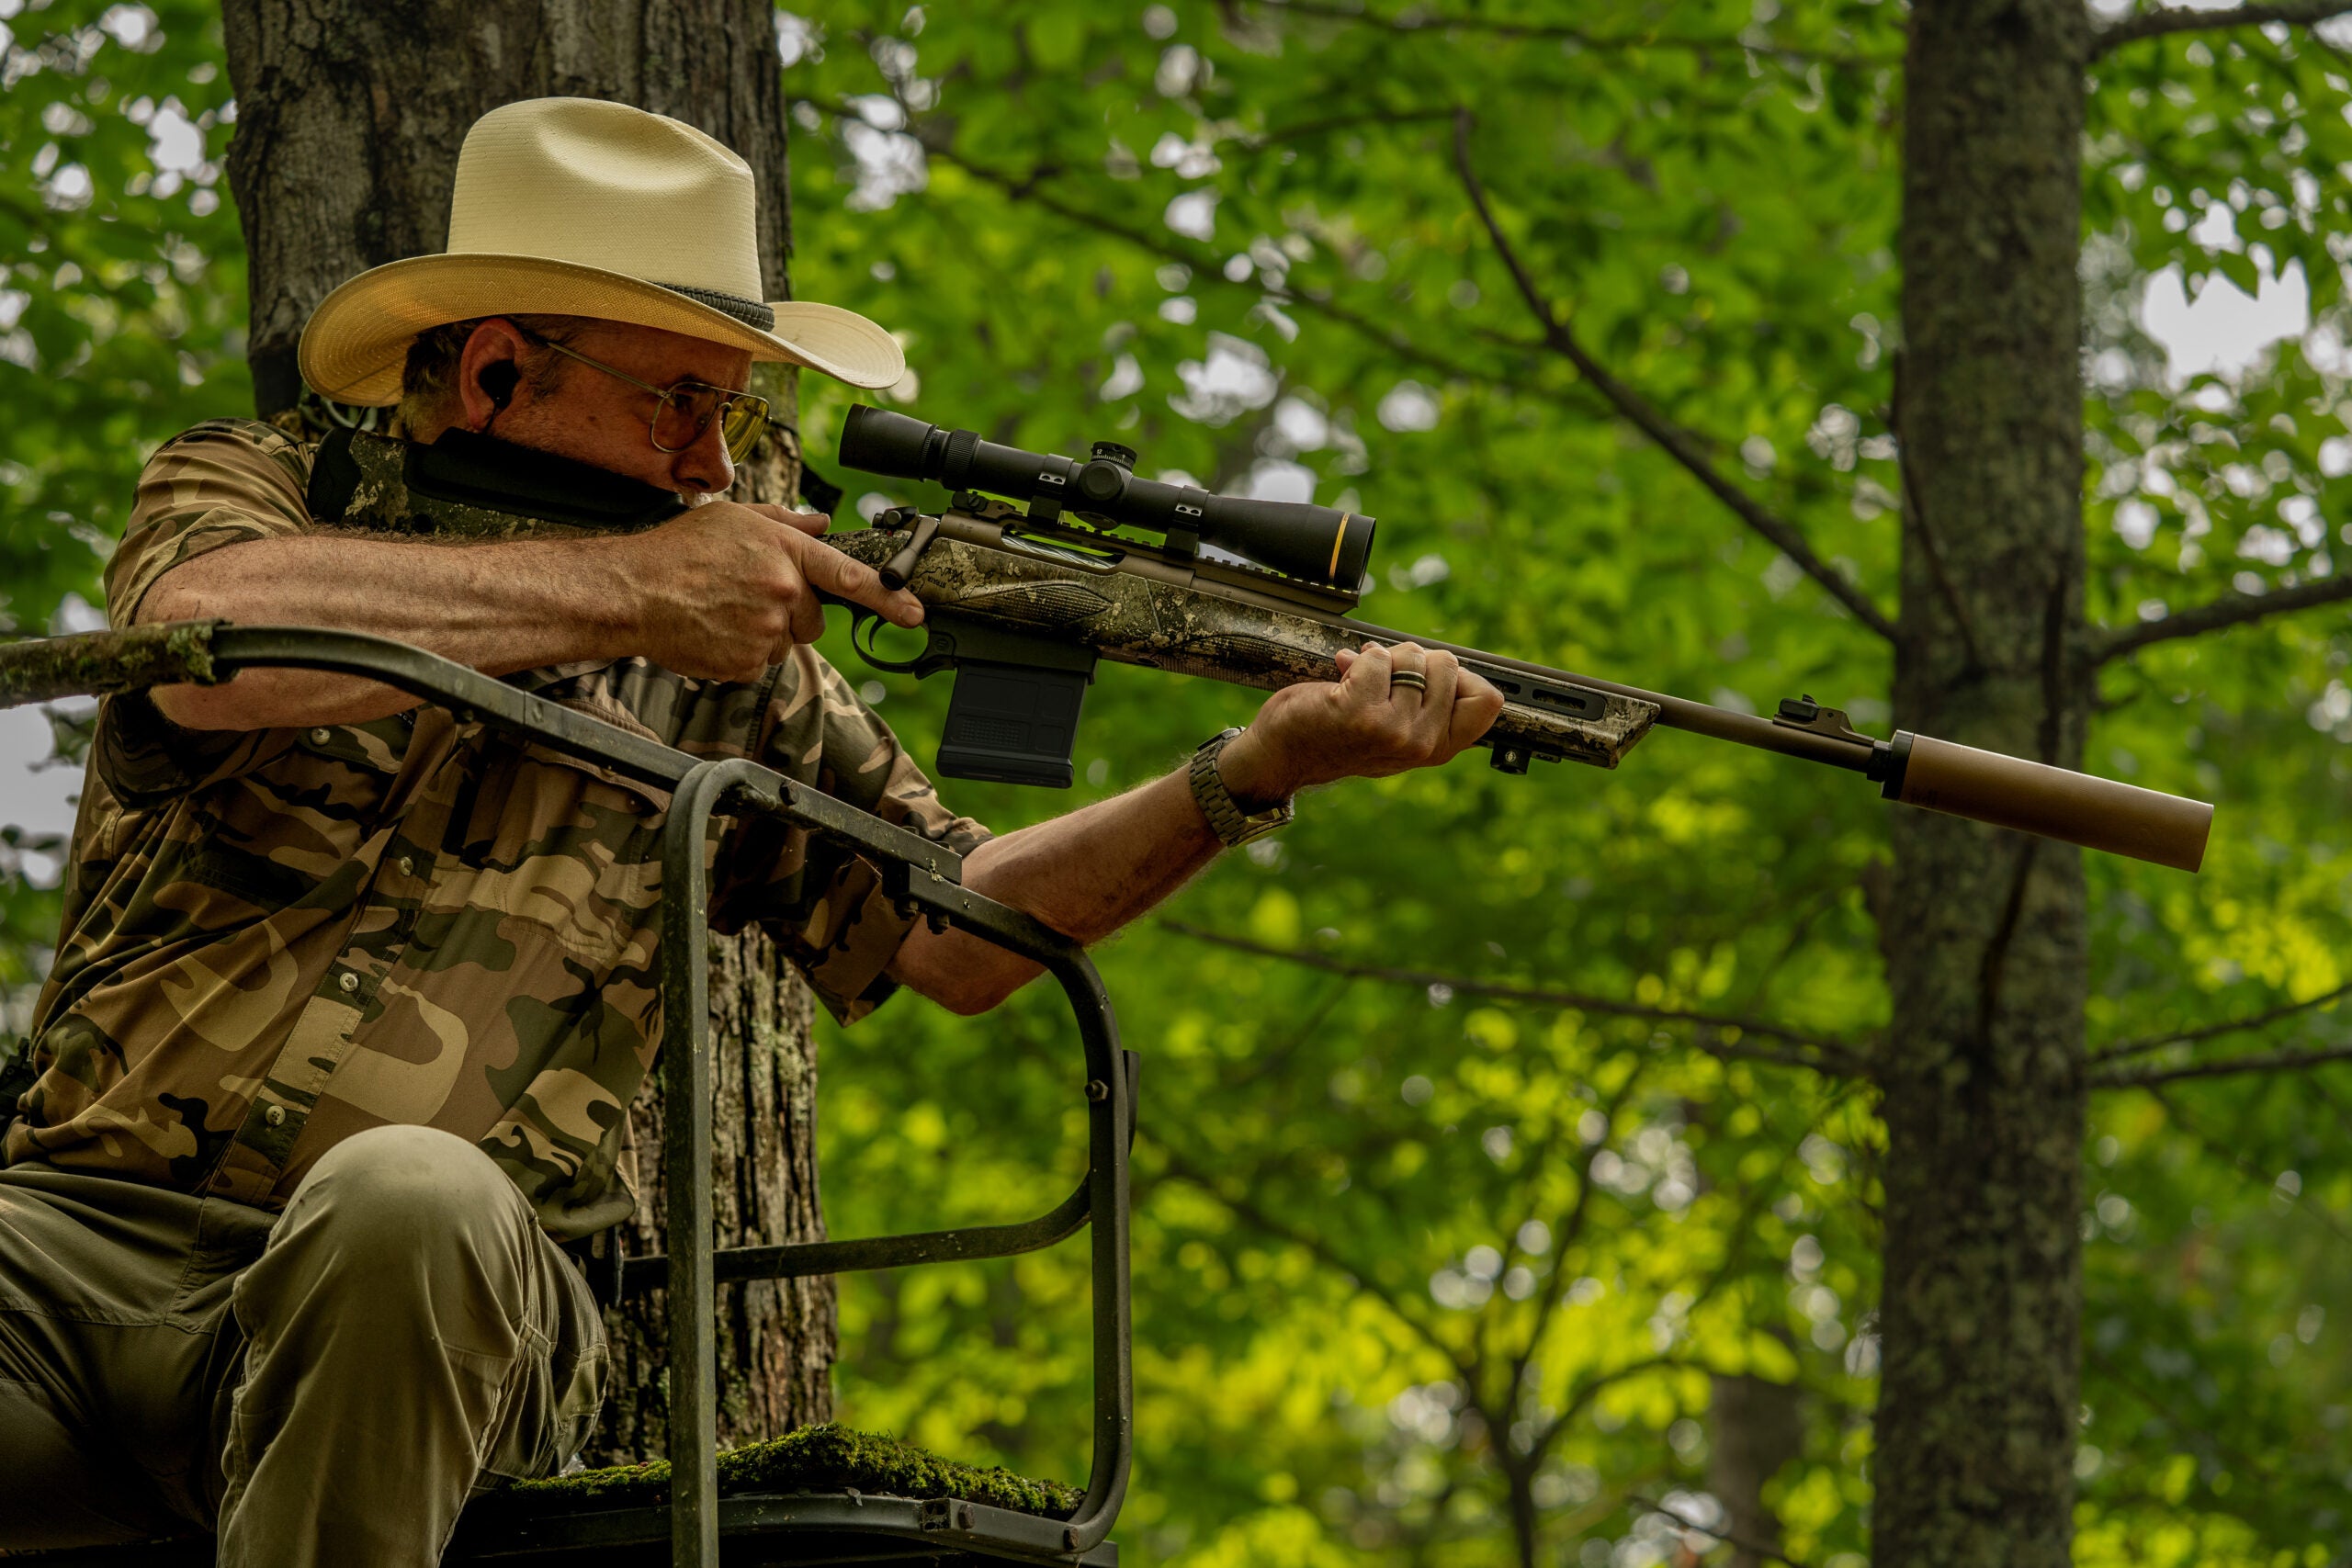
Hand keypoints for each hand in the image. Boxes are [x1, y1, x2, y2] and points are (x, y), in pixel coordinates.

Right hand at [615, 500, 923, 681]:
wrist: (631, 592)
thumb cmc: (678, 551)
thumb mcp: (735, 519)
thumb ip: (785, 521)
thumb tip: (822, 523)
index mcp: (784, 552)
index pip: (848, 576)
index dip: (888, 598)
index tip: (916, 614)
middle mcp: (782, 592)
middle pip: (813, 620)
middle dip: (790, 613)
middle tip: (746, 597)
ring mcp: (765, 632)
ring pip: (784, 644)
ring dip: (762, 634)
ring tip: (721, 611)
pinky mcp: (745, 664)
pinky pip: (758, 665)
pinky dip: (739, 654)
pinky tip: (713, 631)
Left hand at [1216, 641, 1505, 803]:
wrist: (1285, 754)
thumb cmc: (1338, 734)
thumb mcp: (1396, 728)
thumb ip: (1423, 701)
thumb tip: (1436, 657)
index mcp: (1438, 749)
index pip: (1489, 701)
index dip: (1461, 677)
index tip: (1429, 679)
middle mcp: (1422, 744)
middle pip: (1449, 665)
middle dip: (1414, 659)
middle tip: (1385, 680)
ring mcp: (1395, 731)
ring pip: (1413, 656)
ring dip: (1384, 657)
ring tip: (1362, 681)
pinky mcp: (1362, 713)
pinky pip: (1377, 658)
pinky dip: (1358, 659)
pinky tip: (1343, 681)